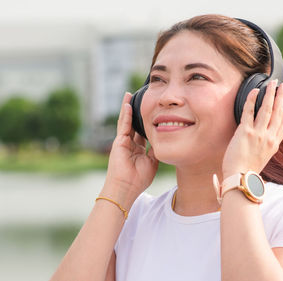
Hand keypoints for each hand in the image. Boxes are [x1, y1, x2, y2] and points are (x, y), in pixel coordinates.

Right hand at [102, 92, 158, 206]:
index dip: (148, 123)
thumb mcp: (152, 162)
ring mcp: (123, 142)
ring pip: (126, 121)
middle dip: (137, 113)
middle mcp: (130, 144)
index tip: (154, 113)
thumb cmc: (139, 179)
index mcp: (138, 150)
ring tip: (129, 95)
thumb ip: (156, 150)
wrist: (126, 188)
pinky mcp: (118, 142)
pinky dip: (125, 114)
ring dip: (128, 108)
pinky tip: (128, 104)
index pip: (143, 133)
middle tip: (142, 99)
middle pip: (134, 124)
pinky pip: (123, 125)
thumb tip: (163, 139)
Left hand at [222, 80, 282, 178]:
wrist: (240, 179)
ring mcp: (258, 134)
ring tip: (272, 83)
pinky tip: (255, 90)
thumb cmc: (246, 171)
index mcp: (274, 144)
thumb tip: (263, 140)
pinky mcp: (245, 132)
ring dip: (270, 93)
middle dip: (281, 96)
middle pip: (278, 112)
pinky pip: (249, 111)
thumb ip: (264, 147)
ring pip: (267, 109)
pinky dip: (252, 99)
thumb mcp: (262, 159)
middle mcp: (268, 137)